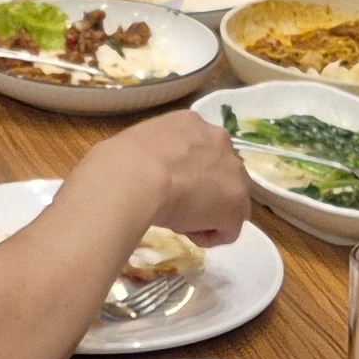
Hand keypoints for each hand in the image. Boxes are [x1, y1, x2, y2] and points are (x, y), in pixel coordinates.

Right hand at [113, 107, 251, 244]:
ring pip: (226, 201)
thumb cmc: (121, 161)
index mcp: (191, 122)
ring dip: (206, 212)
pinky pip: (226, 229)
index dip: (185, 172)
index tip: (166, 185)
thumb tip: (144, 173)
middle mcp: (219, 140)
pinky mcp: (237, 206)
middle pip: (220, 172)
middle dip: (203, 190)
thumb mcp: (137, 146)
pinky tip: (184, 230)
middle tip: (175, 204)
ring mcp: (234, 172)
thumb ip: (153, 154)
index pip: (199, 149)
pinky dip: (207, 236)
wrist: (135, 177)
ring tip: (178, 218)